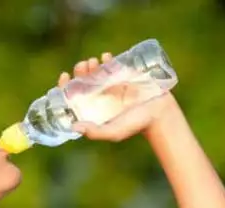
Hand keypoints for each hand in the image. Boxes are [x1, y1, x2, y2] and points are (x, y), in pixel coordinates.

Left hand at [59, 52, 180, 142]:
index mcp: (93, 109)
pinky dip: (107, 59)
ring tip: (93, 62)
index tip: (65, 76)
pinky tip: (106, 57)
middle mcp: (99, 96)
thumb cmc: (136, 125)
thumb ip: (96, 132)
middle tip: (84, 66)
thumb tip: (74, 127)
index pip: (74, 96)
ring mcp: (111, 84)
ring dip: (91, 64)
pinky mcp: (124, 75)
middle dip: (80, 71)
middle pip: (83, 80)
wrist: (159, 113)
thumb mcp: (114, 132)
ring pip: (95, 70)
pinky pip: (112, 63)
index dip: (66, 86)